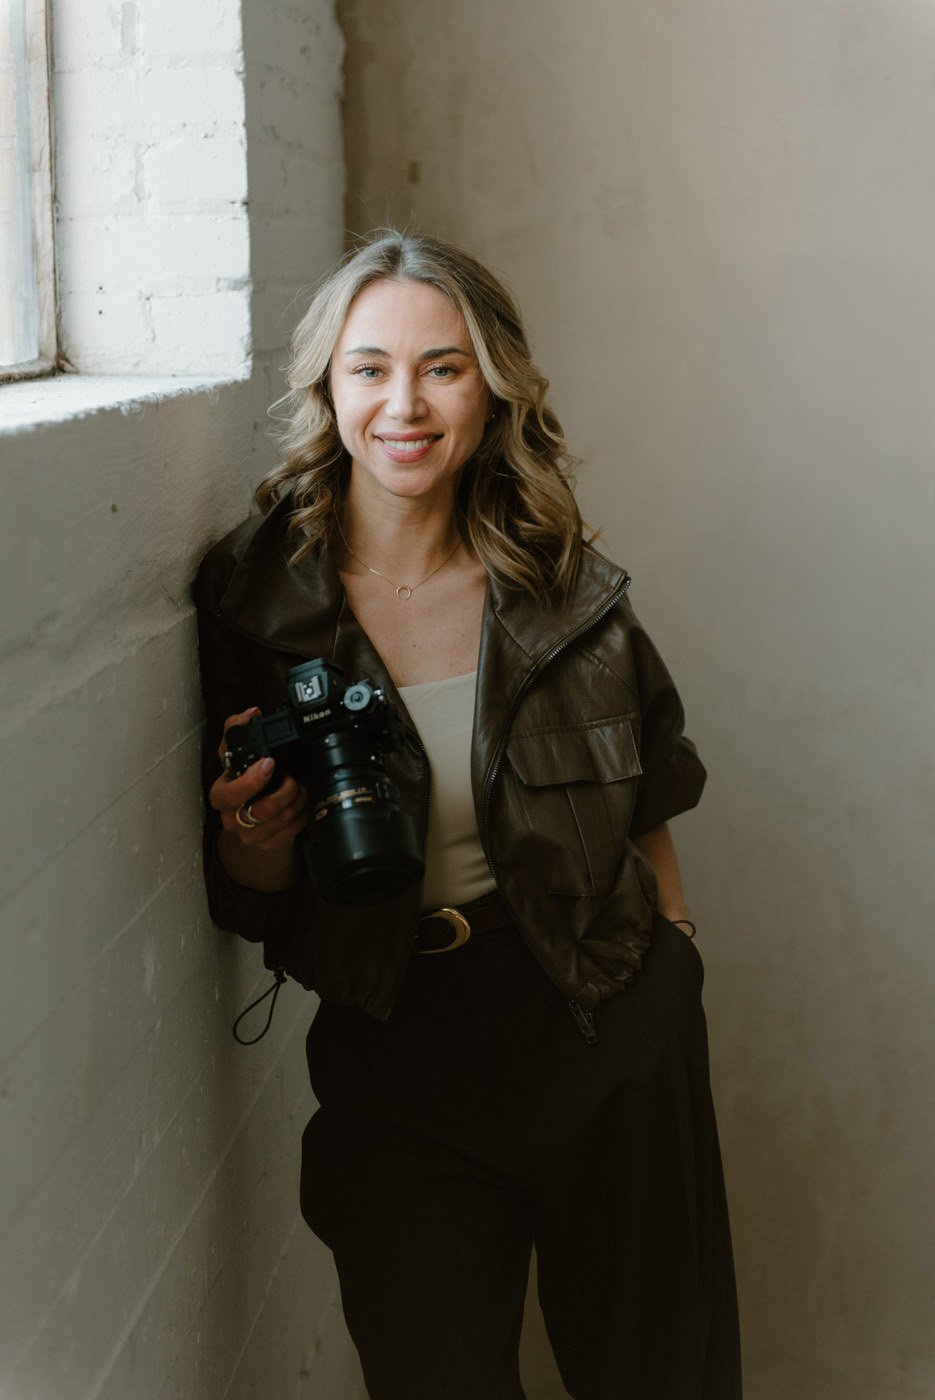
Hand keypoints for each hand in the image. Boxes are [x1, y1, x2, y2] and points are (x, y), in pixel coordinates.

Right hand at [210, 708, 308, 854]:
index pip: (231, 793)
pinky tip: (302, 804)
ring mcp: (250, 836)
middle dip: (284, 793)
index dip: (252, 780)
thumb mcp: (235, 755)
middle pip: (262, 810)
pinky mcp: (267, 845)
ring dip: (298, 801)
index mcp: (221, 796)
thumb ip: (237, 730)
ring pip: (281, 820)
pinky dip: (302, 816)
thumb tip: (251, 713)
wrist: (248, 815)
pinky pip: (291, 832)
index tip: (270, 763)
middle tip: (294, 780)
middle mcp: (232, 819)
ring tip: (302, 788)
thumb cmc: (242, 781)